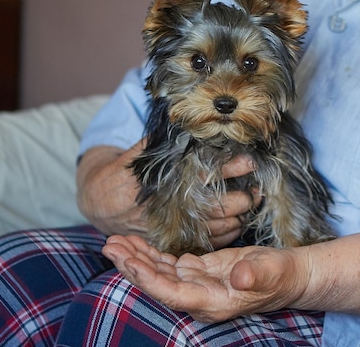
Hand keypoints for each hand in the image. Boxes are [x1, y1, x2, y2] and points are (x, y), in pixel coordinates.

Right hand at [78, 143, 260, 242]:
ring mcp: (174, 229)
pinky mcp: (175, 242)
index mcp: (163, 184)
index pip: (205, 175)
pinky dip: (229, 232)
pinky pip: (210, 241)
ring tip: (254, 199)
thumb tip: (188, 117)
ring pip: (218, 227)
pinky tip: (239, 219)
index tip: (249, 159)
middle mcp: (171, 210)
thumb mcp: (138, 152)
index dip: (230, 167)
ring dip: (240, 215)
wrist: (101, 204)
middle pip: (218, 206)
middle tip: (258, 186)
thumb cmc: (123, 173)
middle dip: (243, 197)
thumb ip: (164, 141)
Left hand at [103, 234, 308, 321]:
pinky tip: (135, 242)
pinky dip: (150, 253)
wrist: (288, 276)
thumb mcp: (271, 272)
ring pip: (158, 272)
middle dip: (131, 266)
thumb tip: (238, 277)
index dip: (148, 279)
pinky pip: (167, 263)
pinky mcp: (197, 270)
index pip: (171, 294)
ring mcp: (195, 283)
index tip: (128, 261)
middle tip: (109, 244)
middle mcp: (197, 296)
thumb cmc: (281, 275)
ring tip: (114, 240)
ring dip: (136, 257)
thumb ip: (254, 276)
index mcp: (212, 302)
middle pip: (156, 283)